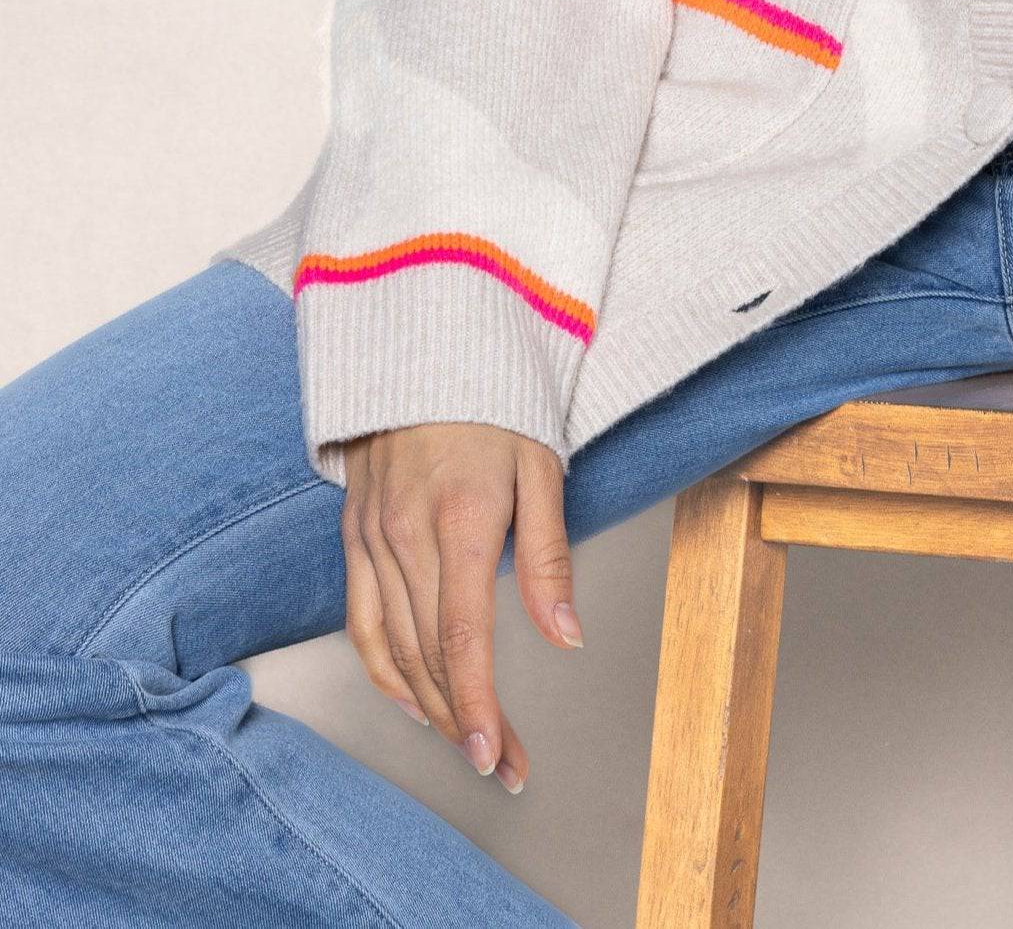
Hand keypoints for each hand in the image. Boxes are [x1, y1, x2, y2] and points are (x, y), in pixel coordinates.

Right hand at [339, 420, 583, 790]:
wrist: (427, 342)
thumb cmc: (494, 399)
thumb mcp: (542, 466)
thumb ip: (550, 558)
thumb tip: (567, 635)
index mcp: (461, 519)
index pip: (462, 640)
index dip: (478, 708)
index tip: (495, 756)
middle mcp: (406, 534)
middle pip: (428, 657)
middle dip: (465, 722)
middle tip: (501, 762)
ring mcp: (372, 536)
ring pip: (392, 648)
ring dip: (427, 707)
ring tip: (465, 738)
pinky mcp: (353, 533)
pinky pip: (361, 619)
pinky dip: (383, 669)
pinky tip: (410, 696)